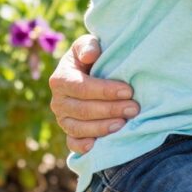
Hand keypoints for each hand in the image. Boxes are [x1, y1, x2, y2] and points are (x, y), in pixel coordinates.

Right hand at [49, 34, 139, 152]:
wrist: (91, 70)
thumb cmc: (93, 55)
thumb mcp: (88, 45)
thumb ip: (88, 46)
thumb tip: (91, 54)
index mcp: (60, 79)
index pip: (82, 88)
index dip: (105, 91)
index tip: (128, 90)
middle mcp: (58, 101)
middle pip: (83, 110)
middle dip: (110, 110)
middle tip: (134, 108)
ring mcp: (63, 118)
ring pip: (79, 128)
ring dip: (102, 128)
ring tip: (123, 124)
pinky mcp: (70, 131)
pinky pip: (72, 143)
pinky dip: (82, 146)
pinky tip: (96, 145)